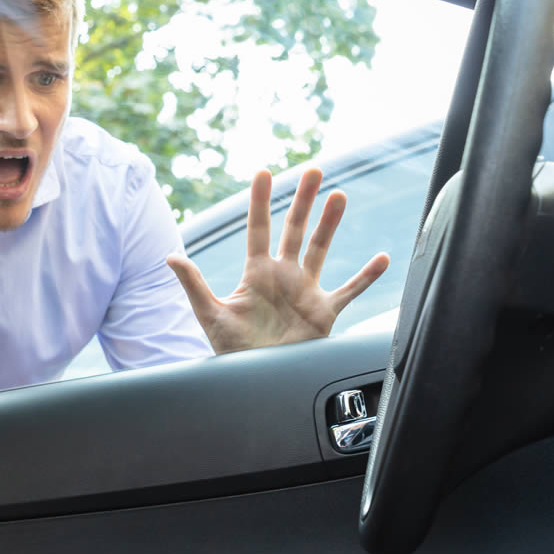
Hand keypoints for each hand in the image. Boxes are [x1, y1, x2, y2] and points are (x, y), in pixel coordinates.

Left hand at [166, 167, 389, 353]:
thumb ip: (194, 285)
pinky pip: (349, 291)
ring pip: (320, 249)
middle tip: (313, 170)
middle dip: (303, 200)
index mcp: (256, 273)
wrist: (258, 383)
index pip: (258, 229)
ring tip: (340, 196)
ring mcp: (305, 291)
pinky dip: (366, 277)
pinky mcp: (324, 312)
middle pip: (294, 229)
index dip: (260, 201)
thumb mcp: (210, 316)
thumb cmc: (232, 352)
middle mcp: (283, 275)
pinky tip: (382, 259)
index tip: (263, 172)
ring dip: (330, 223)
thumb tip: (170, 256)